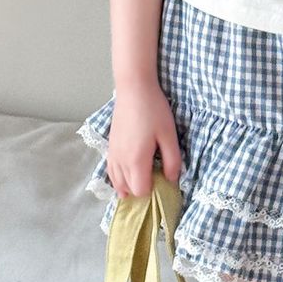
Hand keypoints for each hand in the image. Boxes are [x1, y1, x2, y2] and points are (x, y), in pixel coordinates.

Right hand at [106, 82, 182, 198]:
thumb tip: (171, 179)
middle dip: (142, 190)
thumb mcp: (169, 136)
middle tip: (156, 179)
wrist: (133, 89)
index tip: (163, 181)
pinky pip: (111, 172)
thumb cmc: (154, 110)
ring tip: (143, 179)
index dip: (153, 191)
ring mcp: (113, 154)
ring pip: (117, 183)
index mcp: (136, 161)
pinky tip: (128, 174)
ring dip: (129, 186)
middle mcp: (121, 161)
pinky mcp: (110, 147)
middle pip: (128, 190)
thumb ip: (172, 161)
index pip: (141, 191)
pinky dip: (119, 178)